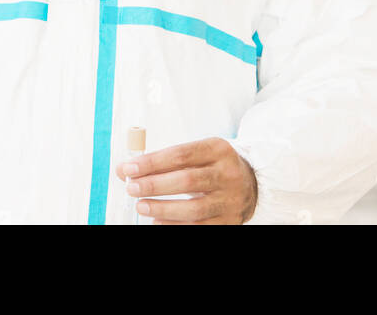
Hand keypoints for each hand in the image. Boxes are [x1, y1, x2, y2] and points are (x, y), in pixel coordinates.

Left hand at [115, 136, 257, 224]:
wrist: (250, 185)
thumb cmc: (213, 166)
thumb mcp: (198, 154)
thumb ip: (164, 160)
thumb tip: (125, 170)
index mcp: (218, 149)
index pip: (181, 154)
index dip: (153, 162)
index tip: (129, 168)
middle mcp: (227, 173)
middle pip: (188, 180)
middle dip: (155, 184)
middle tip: (131, 187)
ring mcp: (230, 200)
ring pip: (194, 208)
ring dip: (163, 208)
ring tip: (141, 206)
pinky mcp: (228, 221)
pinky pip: (199, 227)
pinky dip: (174, 226)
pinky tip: (157, 222)